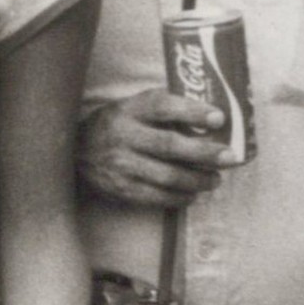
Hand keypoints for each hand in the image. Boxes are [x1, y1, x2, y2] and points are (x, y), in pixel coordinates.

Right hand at [77, 91, 227, 208]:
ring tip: (215, 180)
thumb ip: (164, 109)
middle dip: (205, 153)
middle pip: (170, 146)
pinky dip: (180, 197)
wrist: (73, 152)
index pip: (163, 107)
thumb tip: (213, 119)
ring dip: (197, 180)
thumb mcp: (133, 107)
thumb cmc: (116, 125)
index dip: (192, 112)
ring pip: (168, 176)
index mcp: (129, 110)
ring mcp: (121, 165)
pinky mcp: (121, 188)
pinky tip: (193, 194)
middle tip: (230, 158)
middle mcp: (124, 136)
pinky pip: (157, 196)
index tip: (219, 118)